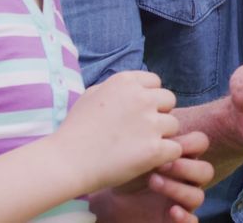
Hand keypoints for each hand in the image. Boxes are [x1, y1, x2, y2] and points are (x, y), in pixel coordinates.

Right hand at [55, 71, 182, 193]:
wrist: (67, 161)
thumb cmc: (75, 130)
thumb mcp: (92, 95)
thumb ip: (116, 88)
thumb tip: (133, 88)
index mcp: (126, 82)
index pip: (156, 82)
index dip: (149, 98)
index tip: (137, 112)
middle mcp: (141, 98)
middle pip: (169, 100)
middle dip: (159, 114)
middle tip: (141, 130)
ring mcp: (150, 123)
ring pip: (174, 125)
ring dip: (162, 136)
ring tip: (140, 147)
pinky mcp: (155, 148)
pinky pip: (175, 148)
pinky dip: (165, 156)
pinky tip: (148, 160)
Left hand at [93, 132, 213, 222]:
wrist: (104, 189)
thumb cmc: (116, 159)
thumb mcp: (129, 140)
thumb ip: (143, 125)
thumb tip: (148, 99)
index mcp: (178, 153)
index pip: (200, 144)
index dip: (189, 142)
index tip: (163, 138)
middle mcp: (183, 175)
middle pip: (205, 169)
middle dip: (187, 165)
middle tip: (162, 162)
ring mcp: (179, 197)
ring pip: (198, 194)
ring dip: (179, 188)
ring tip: (153, 181)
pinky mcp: (172, 218)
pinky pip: (192, 220)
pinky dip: (185, 217)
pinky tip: (172, 210)